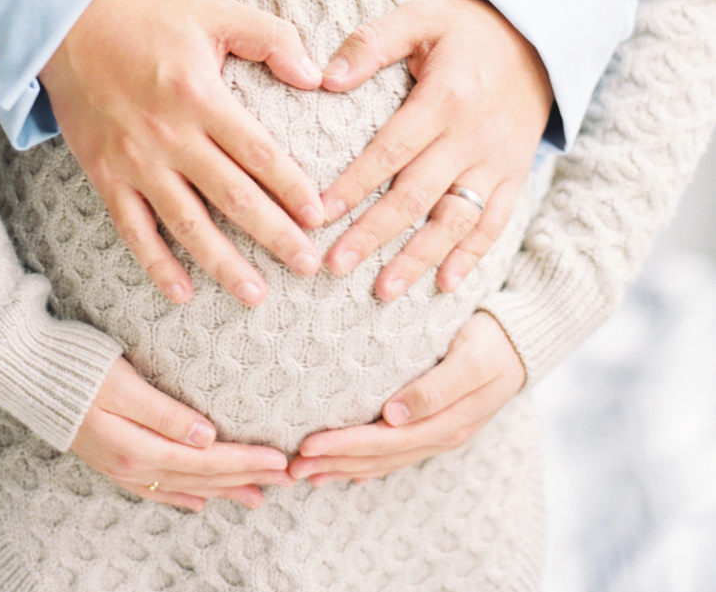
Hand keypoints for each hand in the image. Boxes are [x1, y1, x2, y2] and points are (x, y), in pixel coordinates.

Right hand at [40, 0, 323, 306]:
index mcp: (199, 95)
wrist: (68, 24)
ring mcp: (135, 160)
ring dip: (223, 264)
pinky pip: (133, 229)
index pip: (258, 152)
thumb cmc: (151, 18)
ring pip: (186, 223)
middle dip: (274, 235)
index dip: (292, 187)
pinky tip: (182, 293)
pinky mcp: (105, 174)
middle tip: (307, 266)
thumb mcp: (216, 10)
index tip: (320, 217)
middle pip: (231, 196)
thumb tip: (315, 78)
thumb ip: (271, 38)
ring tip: (256, 295)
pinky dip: (156, 264)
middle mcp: (168, 134)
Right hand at [72, 357, 291, 509]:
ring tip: (258, 496)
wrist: (25, 370)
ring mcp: (120, 467)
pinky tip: (200, 502)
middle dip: (245, 478)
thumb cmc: (76, 367)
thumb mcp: (122, 383)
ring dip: (222, 491)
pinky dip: (182, 497)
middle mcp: (131, 465)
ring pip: (183, 487)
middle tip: (287, 480)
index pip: (206, 461)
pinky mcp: (111, 461)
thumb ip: (164, 413)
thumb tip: (207, 437)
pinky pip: (155, 489)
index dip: (245, 461)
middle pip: (200, 478)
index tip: (281, 459)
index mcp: (138, 446)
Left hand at [288, 311, 525, 484]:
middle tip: (292, 467)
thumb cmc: (492, 341)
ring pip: (384, 461)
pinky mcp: (435, 427)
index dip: (345, 446)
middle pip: (379, 457)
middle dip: (334, 462)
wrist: (521, 341)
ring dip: (344, 468)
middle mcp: (439, 435)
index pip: (384, 442)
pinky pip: (396, 454)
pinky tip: (345, 471)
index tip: (308, 445)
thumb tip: (394, 415)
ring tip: (307, 473)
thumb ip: (435, 387)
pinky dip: (367, 465)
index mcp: (445, 422)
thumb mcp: (470, 358)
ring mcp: (438, 435)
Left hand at [319, 0, 552, 297]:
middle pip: (418, 194)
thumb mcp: (419, 16)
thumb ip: (372, 44)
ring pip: (456, 219)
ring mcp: (498, 160)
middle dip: (374, 233)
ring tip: (383, 290)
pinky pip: (495, 222)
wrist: (538, 35)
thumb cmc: (465, 27)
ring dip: (419, 257)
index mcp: (446, 97)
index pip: (392, 149)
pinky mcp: (515, 174)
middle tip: (335, 264)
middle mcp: (474, 136)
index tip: (319, 213)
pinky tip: (445, 285)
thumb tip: (325, 78)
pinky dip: (472, 256)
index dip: (355, 184)